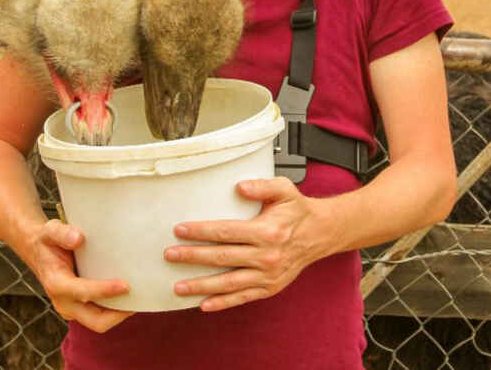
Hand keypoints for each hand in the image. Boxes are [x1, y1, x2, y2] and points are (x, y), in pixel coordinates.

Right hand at [28, 219, 133, 332]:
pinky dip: (115, 310)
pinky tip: (129, 296)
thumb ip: (62, 233)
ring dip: (119, 314)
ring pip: (100, 322)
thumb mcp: (50, 230)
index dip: (104, 291)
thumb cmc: (49, 241)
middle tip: (139, 299)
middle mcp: (63, 302)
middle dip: (118, 314)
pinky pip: (99, 316)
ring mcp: (72, 308)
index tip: (126, 285)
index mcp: (56, 283)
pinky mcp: (79, 308)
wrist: (39, 252)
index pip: (82, 292)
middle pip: (95, 321)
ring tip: (139, 298)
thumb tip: (79, 238)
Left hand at [166, 177, 329, 311]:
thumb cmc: (298, 210)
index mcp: (267, 232)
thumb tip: (239, 187)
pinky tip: (203, 304)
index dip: (201, 231)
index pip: (226, 232)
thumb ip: (262, 186)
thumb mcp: (284, 190)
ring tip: (178, 286)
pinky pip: (242, 297)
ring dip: (201, 285)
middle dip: (193, 256)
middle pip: (222, 257)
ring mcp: (268, 275)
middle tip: (170, 255)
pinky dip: (222, 303)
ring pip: (228, 282)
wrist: (320, 234)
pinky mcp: (270, 288)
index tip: (180, 230)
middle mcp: (267, 256)